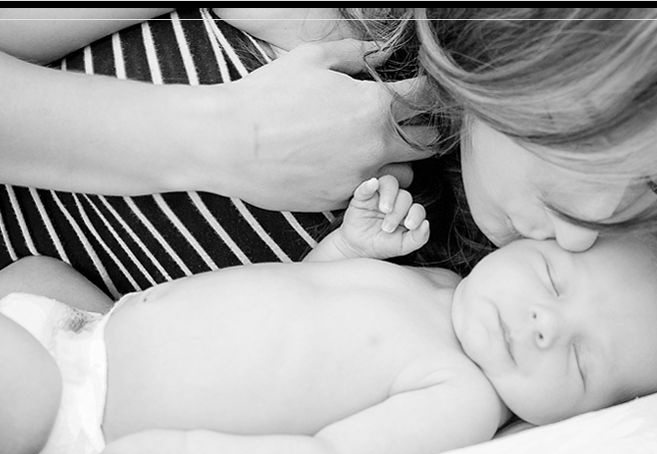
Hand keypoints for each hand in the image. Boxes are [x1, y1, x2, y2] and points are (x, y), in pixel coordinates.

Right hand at [219, 39, 436, 211]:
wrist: (228, 143)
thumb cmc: (267, 96)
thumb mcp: (312, 59)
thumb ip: (357, 52)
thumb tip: (384, 50)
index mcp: (375, 107)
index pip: (427, 98)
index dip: (428, 90)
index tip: (419, 89)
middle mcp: (376, 147)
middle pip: (429, 142)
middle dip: (424, 129)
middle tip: (405, 120)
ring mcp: (359, 178)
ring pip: (404, 175)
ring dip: (398, 161)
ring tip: (372, 148)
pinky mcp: (339, 200)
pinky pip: (367, 192)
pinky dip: (364, 180)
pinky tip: (341, 165)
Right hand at [337, 175, 429, 258]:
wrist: (358, 249)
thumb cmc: (381, 245)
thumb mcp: (402, 247)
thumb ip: (418, 239)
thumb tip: (426, 224)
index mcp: (407, 213)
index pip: (417, 208)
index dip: (416, 214)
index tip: (409, 225)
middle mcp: (395, 202)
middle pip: (404, 196)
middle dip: (398, 213)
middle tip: (387, 228)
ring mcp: (379, 197)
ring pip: (390, 183)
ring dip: (390, 196)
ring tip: (384, 209)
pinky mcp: (362, 196)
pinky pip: (366, 186)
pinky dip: (369, 185)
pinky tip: (372, 185)